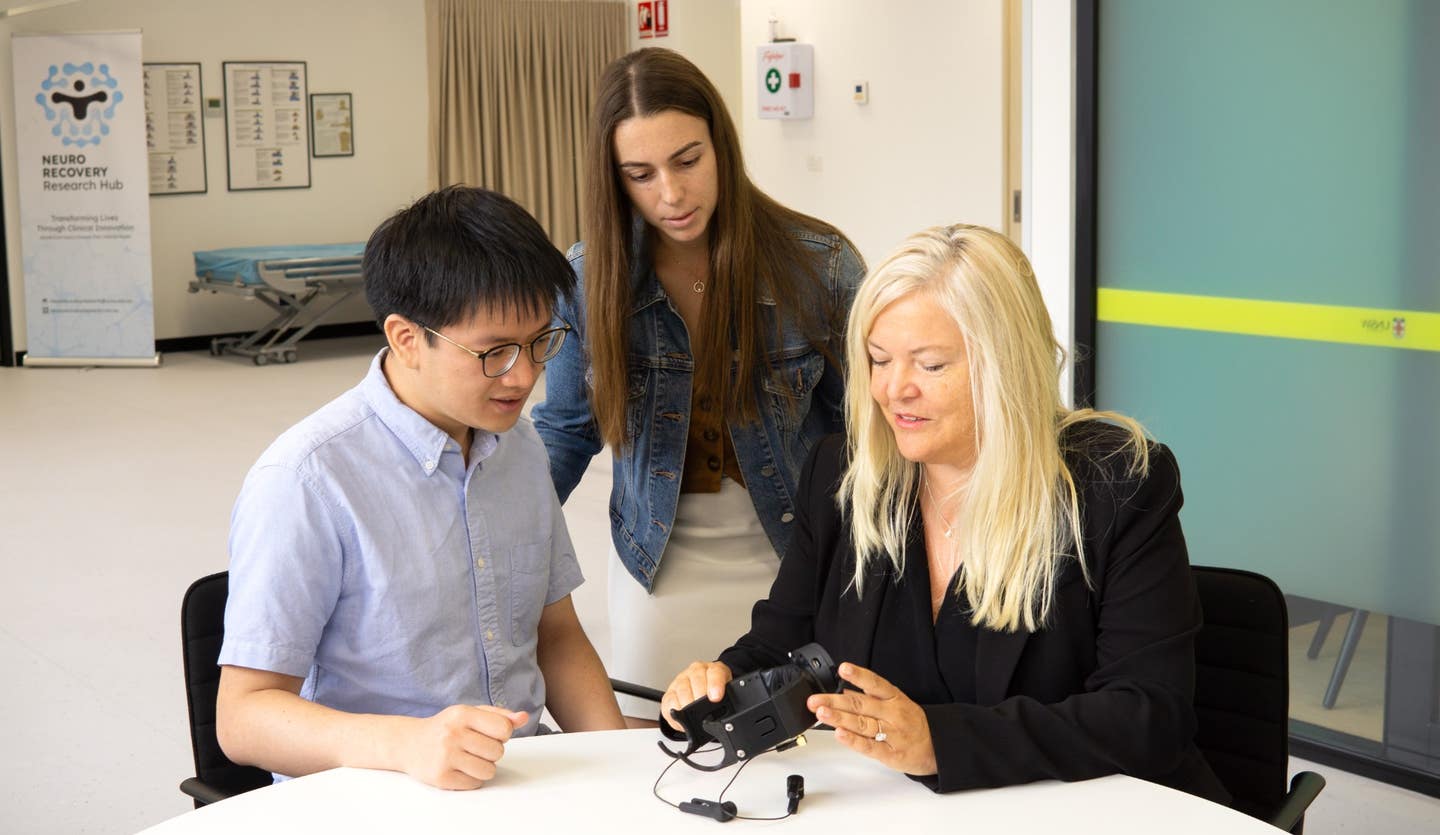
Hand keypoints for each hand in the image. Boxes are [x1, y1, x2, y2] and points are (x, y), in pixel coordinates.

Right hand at [396, 704, 528, 789]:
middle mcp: (452, 734)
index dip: (502, 734)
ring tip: (468, 758)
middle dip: (492, 752)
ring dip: (483, 767)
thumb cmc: (445, 727)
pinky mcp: (441, 777)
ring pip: (489, 771)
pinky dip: (471, 779)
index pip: (504, 728)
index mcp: (462, 714)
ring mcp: (445, 757)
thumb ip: (499, 715)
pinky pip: (475, 784)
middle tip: (475, 746)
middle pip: (498, 752)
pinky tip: (458, 768)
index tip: (490, 733)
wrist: (408, 743)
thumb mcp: (470, 713)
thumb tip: (523, 717)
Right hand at [659, 661, 732, 731]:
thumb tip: (725, 715)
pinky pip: (669, 700)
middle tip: (702, 709)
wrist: (703, 694)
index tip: (715, 697)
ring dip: (687, 704)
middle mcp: (696, 671)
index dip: (715, 685)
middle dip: (699, 696)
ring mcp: (682, 680)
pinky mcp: (670, 693)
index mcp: (713, 670)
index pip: (715, 673)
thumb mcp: (726, 694)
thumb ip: (727, 700)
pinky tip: (681, 717)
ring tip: (692, 715)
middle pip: (696, 679)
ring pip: (682, 689)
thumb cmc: (715, 694)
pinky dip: (675, 711)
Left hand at [807, 662, 936, 776]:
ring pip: (862, 725)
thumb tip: (843, 691)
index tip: (843, 668)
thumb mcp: (894, 703)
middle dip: (835, 701)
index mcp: (894, 698)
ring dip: (840, 719)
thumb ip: (868, 697)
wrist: (936, 747)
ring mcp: (892, 734)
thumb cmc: (911, 722)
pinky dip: (854, 741)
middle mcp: (892, 714)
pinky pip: (870, 747)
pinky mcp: (891, 754)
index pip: (875, 683)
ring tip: (822, 714)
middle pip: (860, 705)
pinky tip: (840, 735)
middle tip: (815, 700)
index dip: (859, 675)